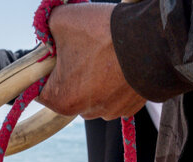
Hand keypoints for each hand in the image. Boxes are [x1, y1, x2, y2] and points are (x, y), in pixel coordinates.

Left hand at [37, 4, 144, 119]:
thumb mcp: (61, 20)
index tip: (53, 53)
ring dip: (93, 77)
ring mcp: (109, 111)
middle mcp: (84, 112)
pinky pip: (113, 95)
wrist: (154, 40)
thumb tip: (46, 33)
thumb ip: (45, 30)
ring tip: (104, 54)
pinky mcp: (130, 108)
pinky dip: (114, 81)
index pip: (38, 89)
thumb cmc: (104, 33)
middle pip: (66, 91)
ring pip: (90, 93)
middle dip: (69, 71)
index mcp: (61, 100)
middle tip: (82, 48)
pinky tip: (119, 63)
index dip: (43, 69)